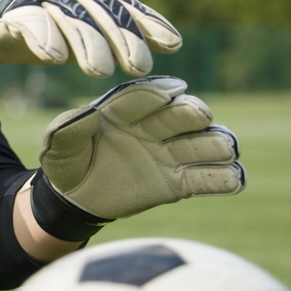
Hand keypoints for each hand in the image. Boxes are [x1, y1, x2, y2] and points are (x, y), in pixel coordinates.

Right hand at [0, 0, 181, 76]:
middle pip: (101, 12)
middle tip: (140, 67)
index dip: (147, 22)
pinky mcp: (10, 10)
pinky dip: (43, 38)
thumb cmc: (25, 31)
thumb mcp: (68, 35)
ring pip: (70, 17)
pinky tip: (55, 59)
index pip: (122, 5)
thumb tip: (144, 56)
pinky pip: (30, 21)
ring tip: (101, 72)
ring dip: (87, 43)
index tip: (172, 44)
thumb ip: (99, 39)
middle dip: (123, 39)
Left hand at [29, 76, 245, 241]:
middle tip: (200, 116)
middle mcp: (153, 127)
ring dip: (217, 144)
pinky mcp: (178, 182)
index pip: (142, 97)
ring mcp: (169, 153)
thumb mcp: (56, 147)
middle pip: (180, 115)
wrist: (76, 198)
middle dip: (192, 113)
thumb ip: (68, 130)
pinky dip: (224, 178)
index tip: (171, 92)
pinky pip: (206, 179)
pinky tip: (235, 179)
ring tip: (226, 148)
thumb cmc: (66, 164)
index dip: (156, 94)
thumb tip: (88, 114)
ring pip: (202, 144)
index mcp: (123, 110)